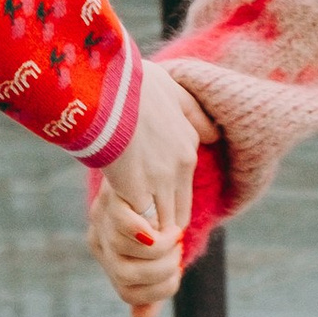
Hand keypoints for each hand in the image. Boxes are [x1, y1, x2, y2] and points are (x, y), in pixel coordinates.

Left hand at [89, 182, 185, 316]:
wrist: (131, 148)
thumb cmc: (147, 202)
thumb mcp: (149, 242)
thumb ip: (149, 282)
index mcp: (103, 248)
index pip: (128, 291)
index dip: (158, 292)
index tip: (175, 276)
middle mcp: (98, 232)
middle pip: (127, 276)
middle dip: (164, 271)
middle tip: (177, 253)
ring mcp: (103, 212)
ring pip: (131, 255)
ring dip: (164, 252)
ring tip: (175, 236)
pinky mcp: (113, 193)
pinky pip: (128, 227)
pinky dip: (154, 235)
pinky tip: (169, 225)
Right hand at [95, 60, 216, 238]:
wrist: (103, 86)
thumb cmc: (130, 82)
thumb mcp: (172, 89)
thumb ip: (194, 113)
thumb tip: (214, 134)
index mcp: (188, 145)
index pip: (186, 192)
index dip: (170, 205)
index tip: (153, 209)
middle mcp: (180, 166)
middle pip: (178, 213)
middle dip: (162, 224)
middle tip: (142, 231)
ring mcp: (159, 179)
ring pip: (162, 222)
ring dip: (148, 231)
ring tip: (129, 233)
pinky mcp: (134, 188)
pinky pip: (140, 221)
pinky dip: (132, 227)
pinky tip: (117, 225)